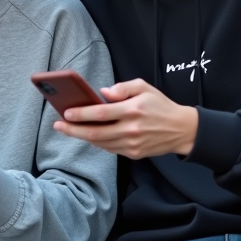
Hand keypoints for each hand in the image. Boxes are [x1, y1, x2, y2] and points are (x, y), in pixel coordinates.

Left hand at [55, 78, 197, 158]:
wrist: (182, 129)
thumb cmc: (161, 105)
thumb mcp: (144, 87)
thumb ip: (122, 88)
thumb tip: (102, 93)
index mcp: (133, 110)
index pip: (100, 114)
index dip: (81, 114)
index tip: (66, 112)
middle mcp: (132, 129)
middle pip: (95, 133)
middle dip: (73, 130)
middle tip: (58, 125)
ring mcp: (132, 144)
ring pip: (100, 143)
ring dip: (82, 137)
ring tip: (68, 129)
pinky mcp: (134, 153)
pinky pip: (109, 149)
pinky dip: (97, 142)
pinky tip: (88, 135)